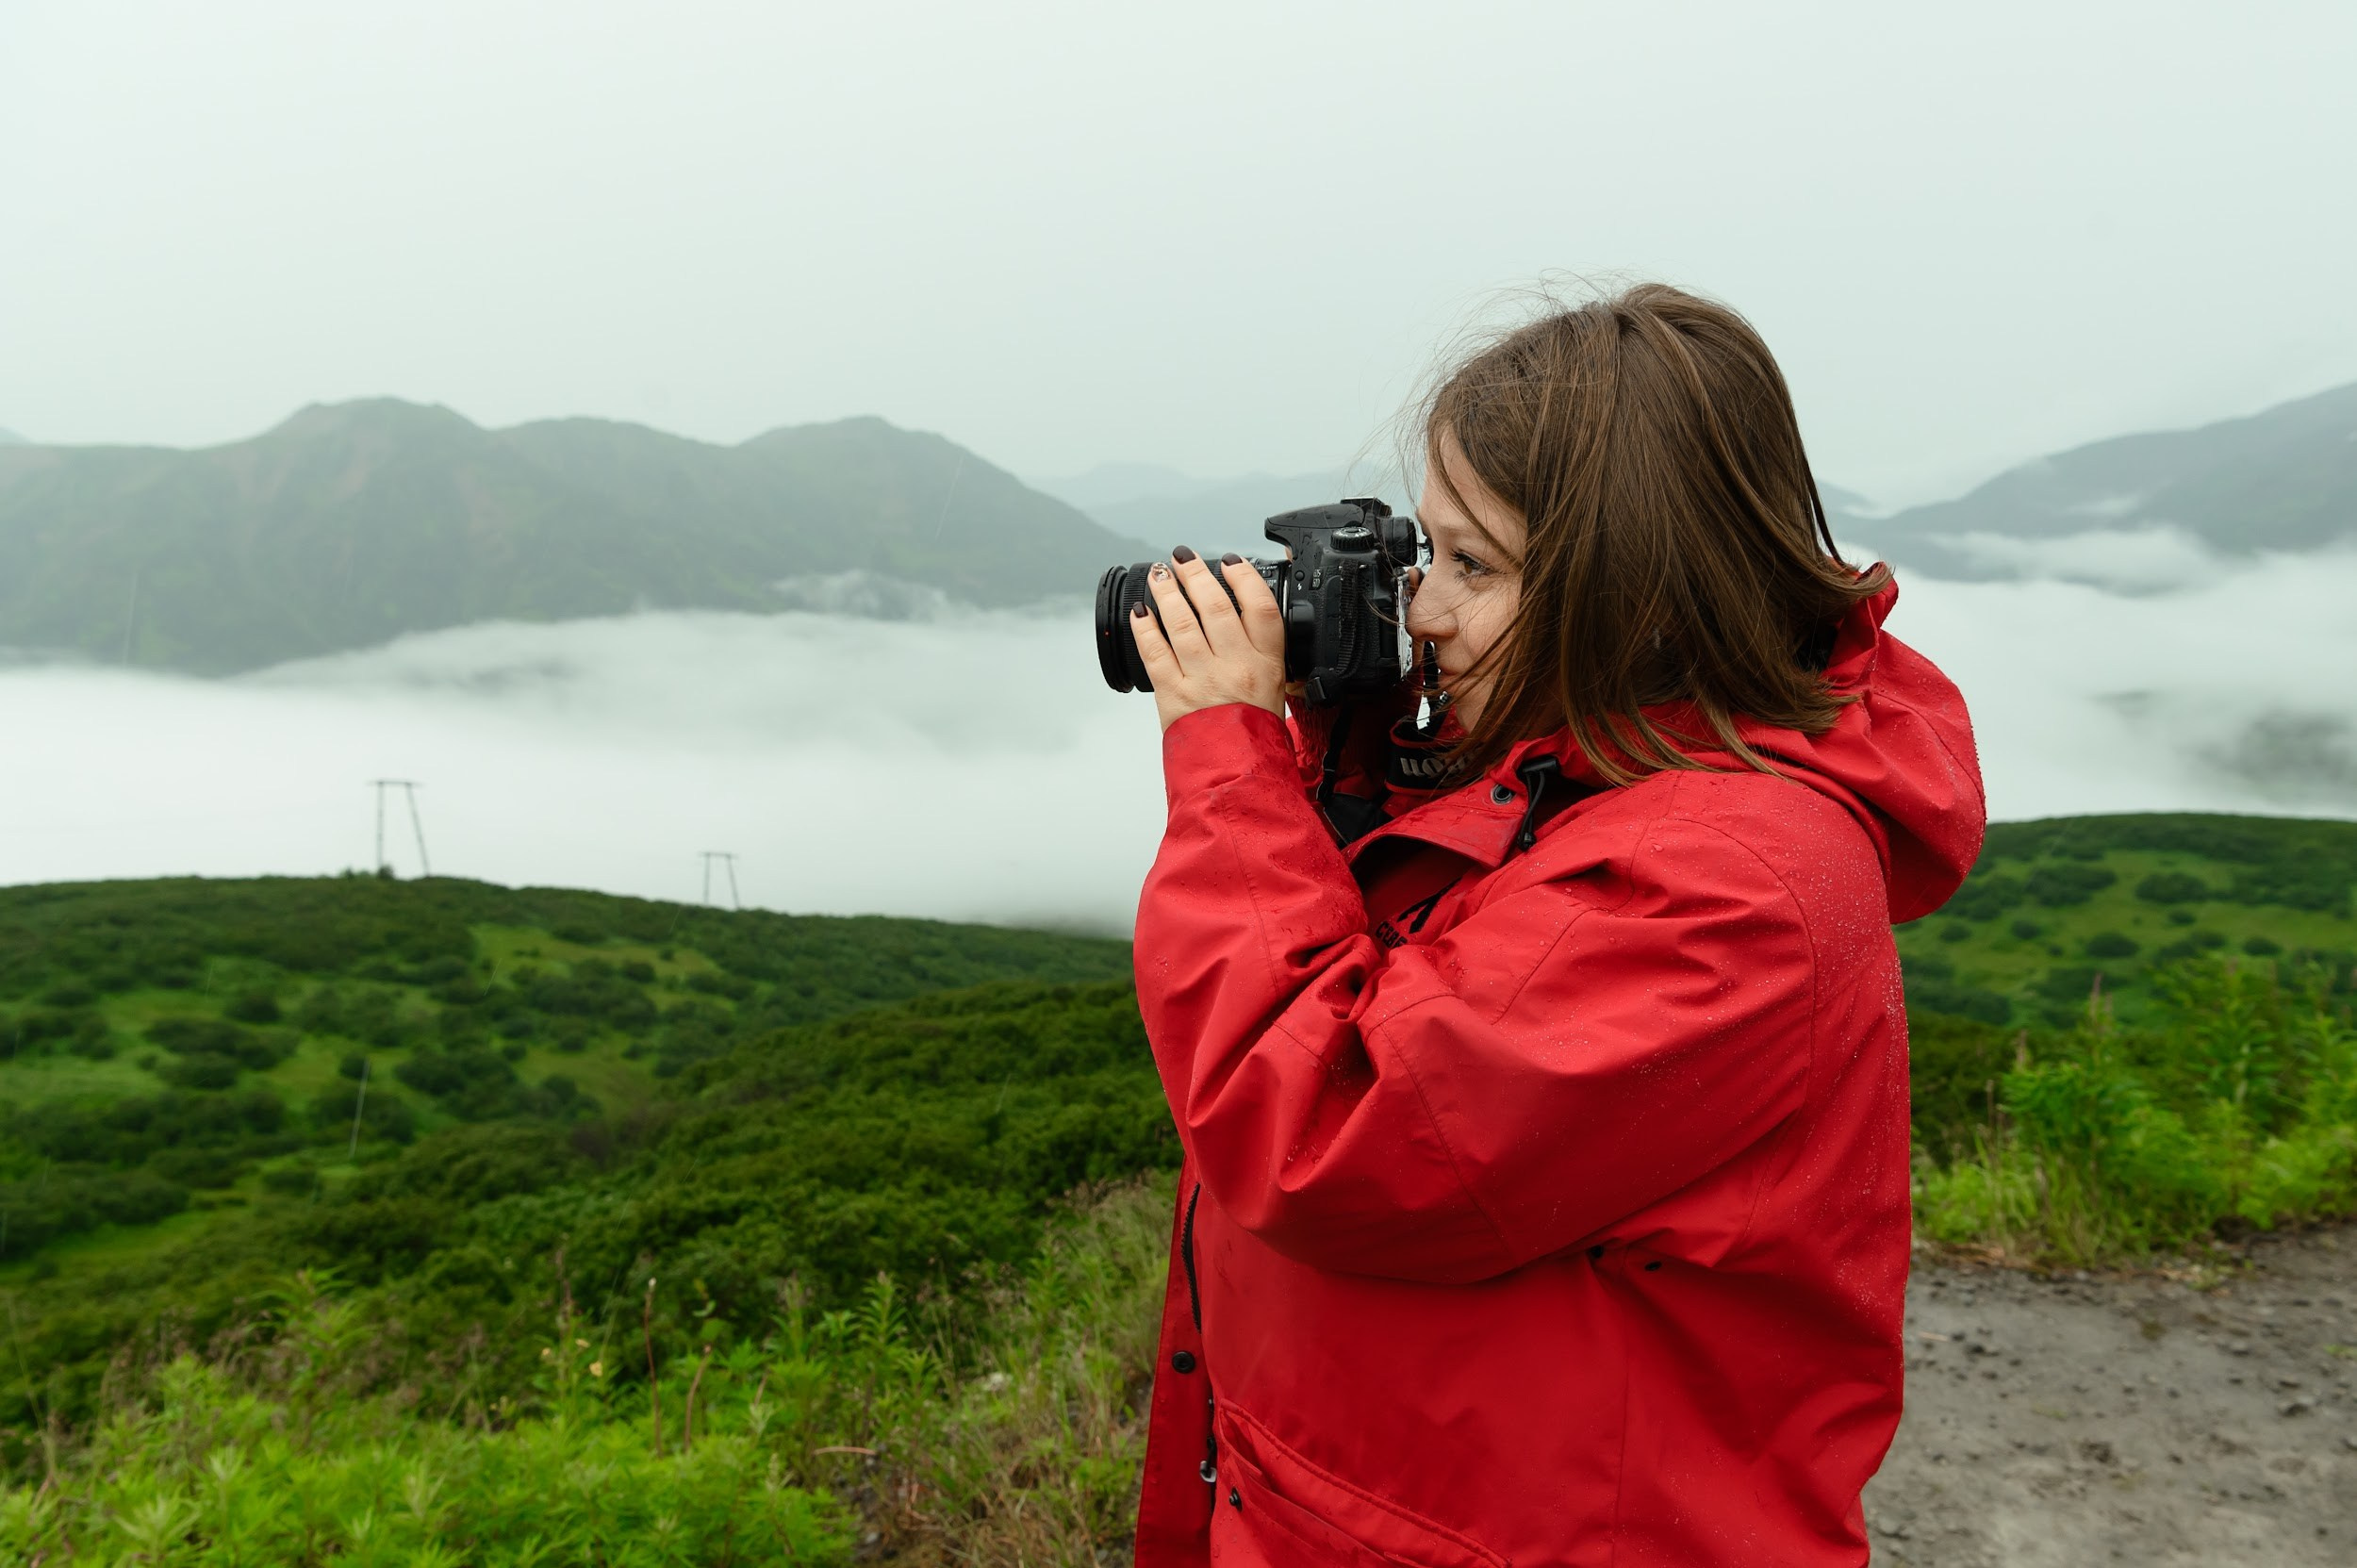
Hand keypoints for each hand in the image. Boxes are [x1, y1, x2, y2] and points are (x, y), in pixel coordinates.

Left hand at [1130, 547, 1286, 732]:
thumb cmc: (1255, 734)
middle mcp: (1236, 666)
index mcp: (1266, 664)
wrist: (1237, 774)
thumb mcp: (1275, 689)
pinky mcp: (1174, 694)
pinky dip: (1144, 628)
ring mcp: (1203, 679)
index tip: (1230, 562)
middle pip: (1215, 606)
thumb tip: (1243, 620)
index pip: (1260, 606)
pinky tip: (1140, 611)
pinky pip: (1155, 652)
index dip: (1244, 577)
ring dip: (1167, 593)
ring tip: (1160, 575)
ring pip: (1182, 623)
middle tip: (1182, 557)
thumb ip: (1260, 655)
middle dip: (1195, 575)